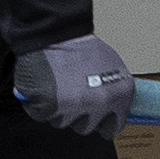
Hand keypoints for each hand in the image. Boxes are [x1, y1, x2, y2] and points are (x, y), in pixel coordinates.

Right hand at [15, 32, 138, 135]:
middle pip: (86, 127)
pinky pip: (42, 115)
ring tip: (58, 85)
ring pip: (63, 122)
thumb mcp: (112, 66)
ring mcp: (74, 107)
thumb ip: (114, 92)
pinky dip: (39, 104)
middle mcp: (99, 104)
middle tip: (72, 93)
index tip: (97, 119)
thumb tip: (114, 109)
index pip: (113, 127)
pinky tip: (43, 87)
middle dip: (78, 114)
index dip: (102, 121)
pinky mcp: (49, 106)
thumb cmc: (80, 46)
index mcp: (120, 95)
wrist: (55, 31)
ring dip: (58, 108)